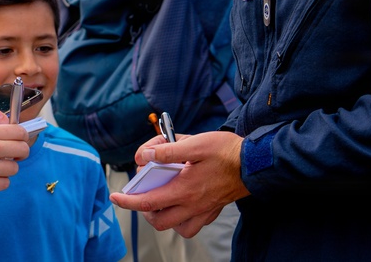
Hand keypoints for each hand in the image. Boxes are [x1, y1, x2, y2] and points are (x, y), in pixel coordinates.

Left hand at [110, 131, 248, 236]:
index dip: (127, 201)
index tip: (115, 197)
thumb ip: (168, 150)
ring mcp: (204, 210)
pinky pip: (193, 225)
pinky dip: (182, 220)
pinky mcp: (214, 209)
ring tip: (159, 201)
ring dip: (163, 218)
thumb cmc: (226, 150)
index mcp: (185, 190)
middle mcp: (193, 205)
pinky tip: (181, 204)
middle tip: (139, 195)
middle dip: (143, 211)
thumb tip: (145, 155)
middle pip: (159, 220)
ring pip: (177, 227)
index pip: (148, 202)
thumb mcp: (196, 143)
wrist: (255, 162)